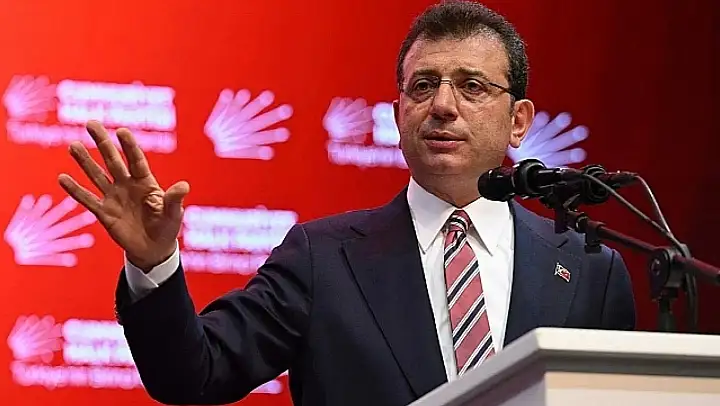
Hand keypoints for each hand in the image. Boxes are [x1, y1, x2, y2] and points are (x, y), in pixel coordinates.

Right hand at [58, 121, 188, 271]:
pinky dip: (75, 190)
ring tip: (73, 146)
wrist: (154, 249)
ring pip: (97, 176)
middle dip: (103, 143)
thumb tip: (184, 186)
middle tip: (91, 123)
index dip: (129, 146)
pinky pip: (88, 200)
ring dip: (85, 162)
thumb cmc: (167, 227)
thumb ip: (175, 199)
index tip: (121, 131)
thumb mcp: (174, 213)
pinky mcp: (104, 213)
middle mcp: (127, 185)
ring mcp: (114, 198)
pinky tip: (62, 178)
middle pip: (113, 161)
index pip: (136, 160)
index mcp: (146, 182)